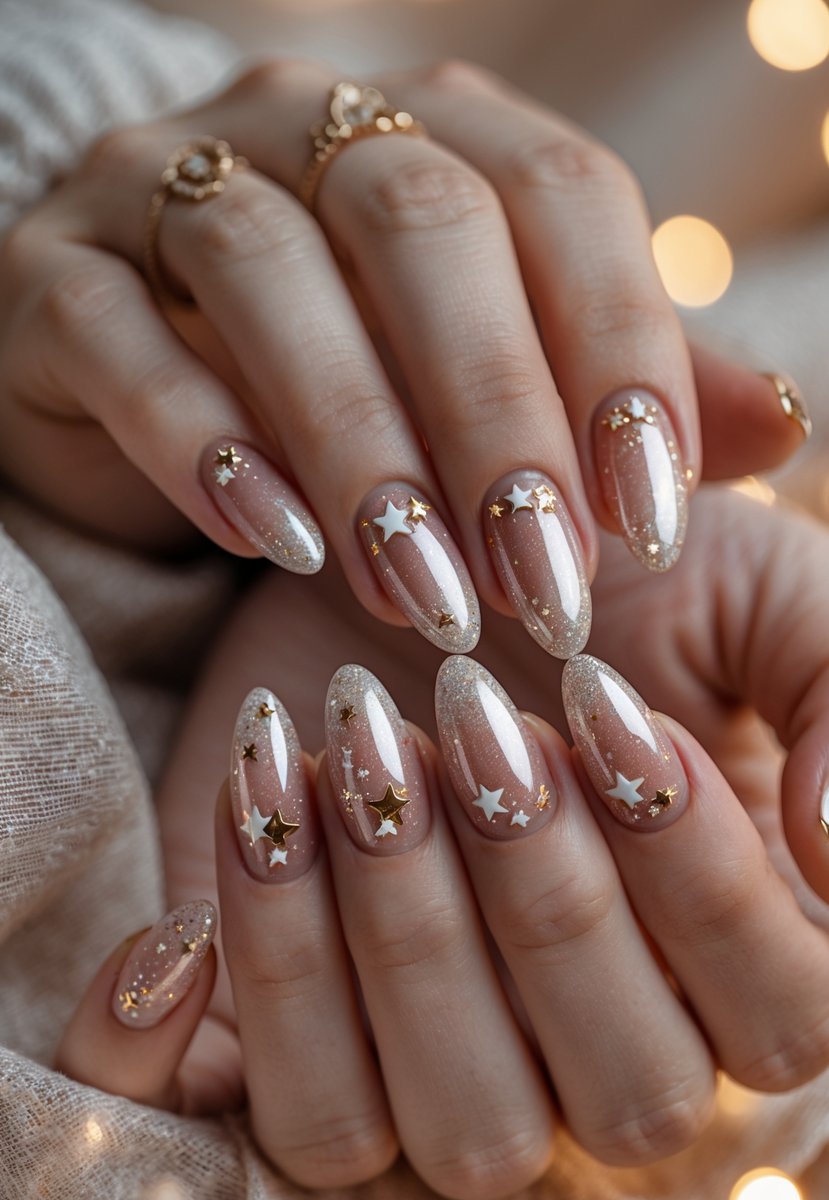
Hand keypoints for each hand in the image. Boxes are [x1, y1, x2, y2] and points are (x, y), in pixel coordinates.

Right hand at [0, 59, 806, 659]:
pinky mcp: (52, 278)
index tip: (646, 522)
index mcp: (435, 133)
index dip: (617, 351)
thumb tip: (777, 425)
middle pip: (420, 221)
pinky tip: (271, 543)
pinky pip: (122, 339)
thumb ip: (621, 392)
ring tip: (417, 592)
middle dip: (493, 411)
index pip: (559, 196)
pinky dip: (202, 442)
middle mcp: (299, 127)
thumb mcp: (496, 386)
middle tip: (541, 581)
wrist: (134, 385)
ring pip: (267, 272)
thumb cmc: (345, 391)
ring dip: (357, 443)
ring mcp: (160, 187)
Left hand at [58, 484, 828, 1199]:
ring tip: (342, 754)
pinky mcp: (296, 1044)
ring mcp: (447, 1063)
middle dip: (537, 890)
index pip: (776, 1020)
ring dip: (389, 936)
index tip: (605, 700)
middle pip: (616, 1093)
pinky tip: (210, 890)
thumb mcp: (747, 594)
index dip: (699, 873)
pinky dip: (233, 1017)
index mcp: (728, 961)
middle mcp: (599, 1048)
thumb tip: (828, 838)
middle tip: (464, 703)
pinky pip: (287, 1121)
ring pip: (449, 1124)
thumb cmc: (593, 577)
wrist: (413, 547)